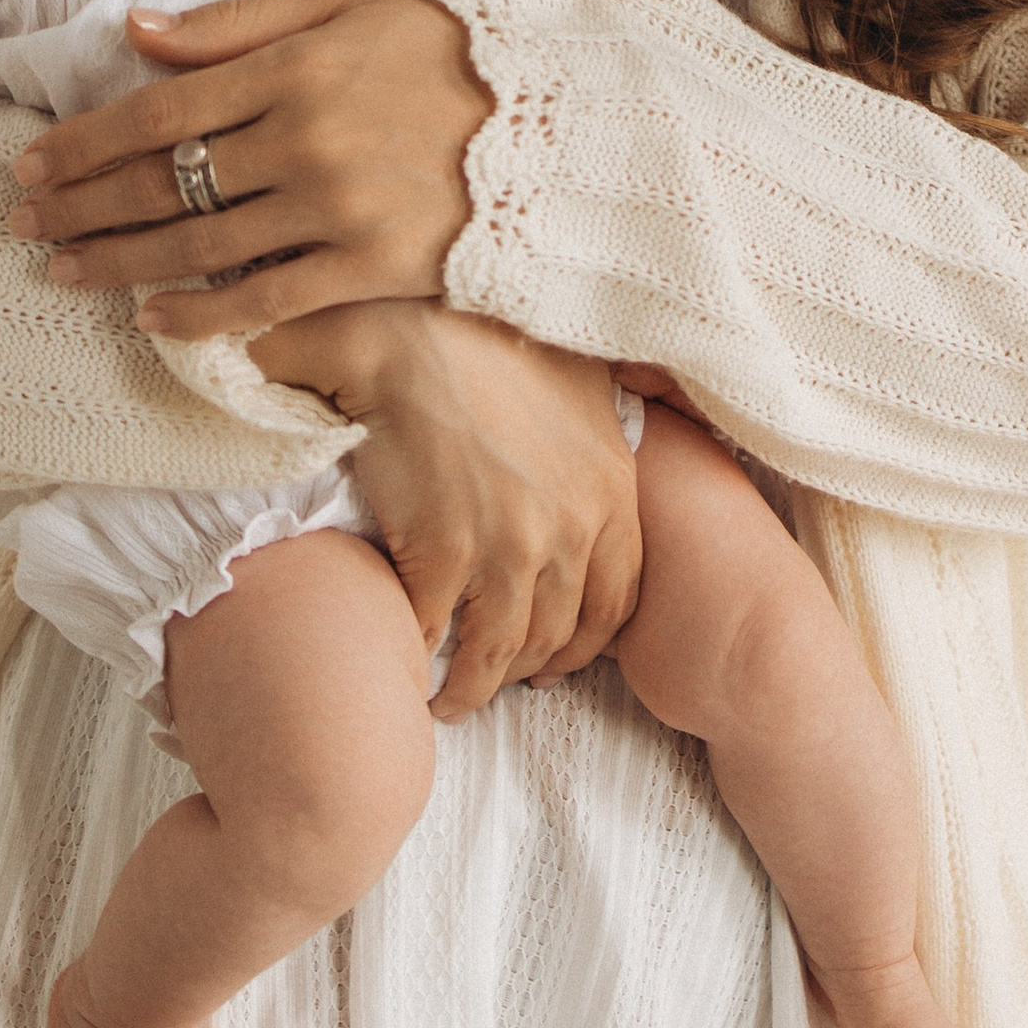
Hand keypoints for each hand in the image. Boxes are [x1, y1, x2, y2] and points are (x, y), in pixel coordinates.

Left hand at [4, 0, 492, 339]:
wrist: (555, 126)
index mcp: (293, 66)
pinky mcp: (369, 268)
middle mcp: (304, 138)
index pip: (158, 109)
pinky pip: (264, 301)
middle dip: (79, 207)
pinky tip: (149, 319)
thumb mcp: (345, 9)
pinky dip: (199, 315)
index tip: (29, 164)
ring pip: (198, 246)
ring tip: (62, 273)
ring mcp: (336, 208)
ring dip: (117, 263)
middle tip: (21, 226)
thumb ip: (237, 23)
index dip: (82, 142)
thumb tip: (136, 32)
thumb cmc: (445, 55)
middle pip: (163, 182)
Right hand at [254, 302, 641, 708]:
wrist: (411, 329)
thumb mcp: (580, 380)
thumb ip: (601, 430)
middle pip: (557, 634)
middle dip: (528, 669)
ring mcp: (508, 546)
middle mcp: (570, 529)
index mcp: (610, 492)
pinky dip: (422, 654)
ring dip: (475, 686)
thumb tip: (607, 438)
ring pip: (500, 649)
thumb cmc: (488, 338)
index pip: (617, 600)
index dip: (586, 642)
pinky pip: (436, 629)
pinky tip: (410, 661)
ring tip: (452, 699)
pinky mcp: (444, 551)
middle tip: (499, 681)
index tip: (559, 659)